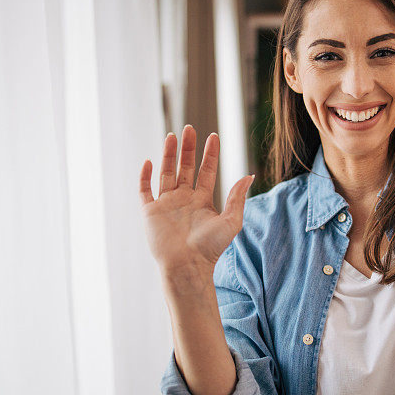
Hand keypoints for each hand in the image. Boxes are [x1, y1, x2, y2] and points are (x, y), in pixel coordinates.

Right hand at [139, 125, 254, 293]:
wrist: (187, 265)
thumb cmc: (210, 247)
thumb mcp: (231, 221)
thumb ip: (238, 197)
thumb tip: (250, 175)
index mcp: (202, 200)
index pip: (206, 171)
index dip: (210, 154)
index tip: (213, 136)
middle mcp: (184, 199)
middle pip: (185, 167)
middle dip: (188, 148)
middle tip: (189, 128)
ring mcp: (166, 204)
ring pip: (166, 173)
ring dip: (168, 155)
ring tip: (172, 136)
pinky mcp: (150, 212)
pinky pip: (145, 190)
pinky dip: (145, 175)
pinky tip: (149, 161)